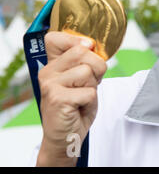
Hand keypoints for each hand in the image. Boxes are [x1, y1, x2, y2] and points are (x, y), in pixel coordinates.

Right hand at [36, 31, 106, 165]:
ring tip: (82, 96)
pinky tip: (80, 107)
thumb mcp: (84, 78)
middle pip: (83, 52)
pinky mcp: (58, 99)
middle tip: (88, 84)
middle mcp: (48, 72)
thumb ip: (86, 60)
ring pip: (88, 72)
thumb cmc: (77, 106)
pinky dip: (91, 100)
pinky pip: (89, 92)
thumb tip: (91, 45)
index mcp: (52, 64)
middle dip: (96, 68)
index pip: (57, 38)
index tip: (87, 52)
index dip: (78, 42)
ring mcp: (51, 85)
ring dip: (92, 87)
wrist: (67, 136)